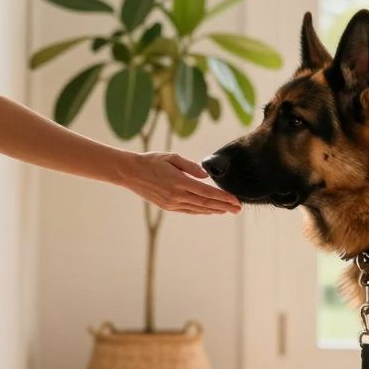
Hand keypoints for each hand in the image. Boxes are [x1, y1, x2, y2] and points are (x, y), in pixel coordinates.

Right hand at [118, 152, 241, 214]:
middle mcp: (177, 195)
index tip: (236, 200)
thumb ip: (190, 166)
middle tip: (239, 209)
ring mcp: (172, 203)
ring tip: (229, 211)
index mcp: (179, 182)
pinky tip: (211, 210)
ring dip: (215, 210)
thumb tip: (205, 175)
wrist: (130, 172)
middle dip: (224, 207)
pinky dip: (202, 211)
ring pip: (199, 209)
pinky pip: (189, 211)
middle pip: (206, 204)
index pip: (207, 192)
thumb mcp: (171, 157)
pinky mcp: (168, 206)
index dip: (223, 198)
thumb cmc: (151, 161)